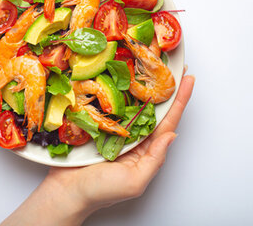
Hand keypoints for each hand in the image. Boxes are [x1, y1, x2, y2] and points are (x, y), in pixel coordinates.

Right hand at [56, 72, 194, 207]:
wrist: (63, 194)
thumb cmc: (99, 192)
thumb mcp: (135, 181)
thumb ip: (155, 159)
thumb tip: (172, 136)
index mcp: (146, 147)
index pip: (168, 119)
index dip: (180, 99)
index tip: (189, 78)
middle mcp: (133, 134)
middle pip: (153, 105)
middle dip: (163, 84)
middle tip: (173, 60)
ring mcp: (114, 127)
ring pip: (132, 100)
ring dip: (141, 81)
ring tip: (152, 59)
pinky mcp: (96, 122)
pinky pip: (108, 101)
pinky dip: (114, 87)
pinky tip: (119, 71)